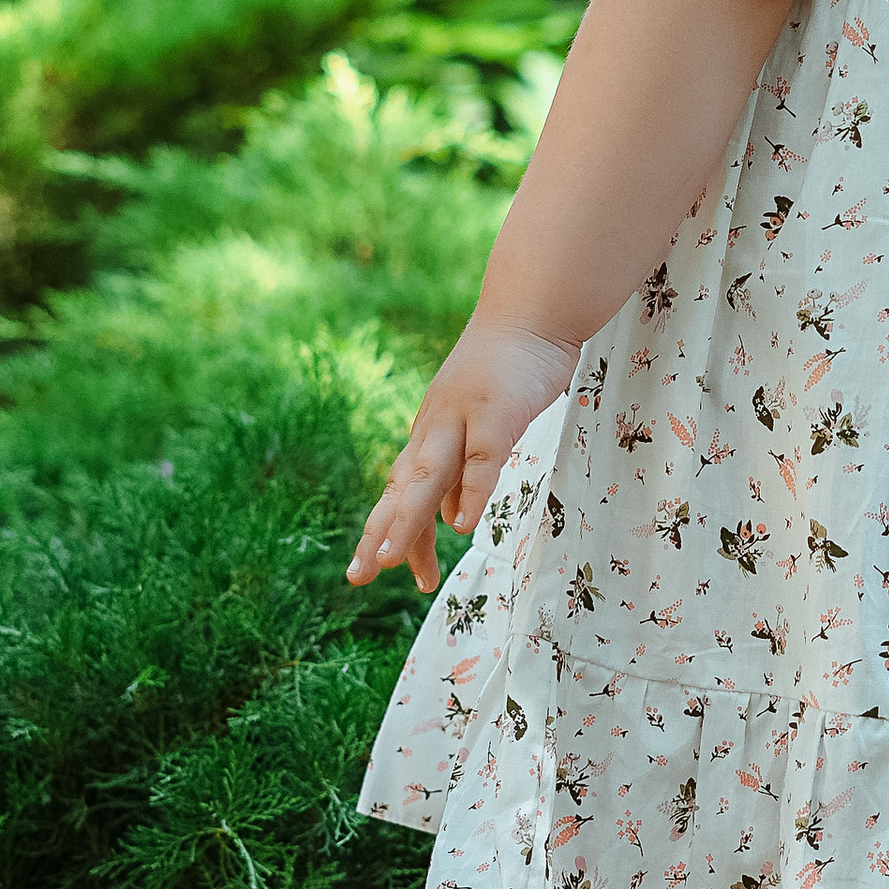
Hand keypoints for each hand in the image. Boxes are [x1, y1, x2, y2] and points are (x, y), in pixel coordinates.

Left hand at [346, 319, 578, 590]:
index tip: (368, 570)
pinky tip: (463, 526)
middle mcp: (436, 429)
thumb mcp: (478, 424)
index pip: (399, 489)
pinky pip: (481, 459)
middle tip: (359, 576)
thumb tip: (453, 519)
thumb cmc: (506, 369)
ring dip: (407, 521)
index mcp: (430, 433)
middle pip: (401, 488)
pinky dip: (471, 493)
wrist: (529, 312)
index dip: (384, 530)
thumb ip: (462, 471)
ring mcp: (462, 420)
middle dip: (379, 534)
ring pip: (428, 479)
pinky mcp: (496, 414)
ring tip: (390, 563)